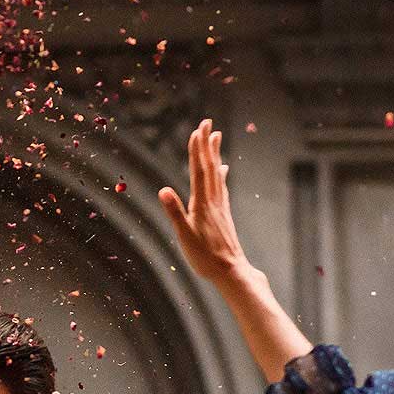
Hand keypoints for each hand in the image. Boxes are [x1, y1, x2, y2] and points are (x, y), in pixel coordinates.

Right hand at [157, 120, 251, 287]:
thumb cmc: (204, 257)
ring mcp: (219, 206)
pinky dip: (220, 174)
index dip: (197, 150)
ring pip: (217, 174)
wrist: (230, 271)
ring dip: (214, 154)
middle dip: (206, 144)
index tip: (197, 129)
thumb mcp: (184, 236)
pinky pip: (221, 187)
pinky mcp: (223, 214)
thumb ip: (174, 212)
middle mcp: (213, 201)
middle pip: (209, 166)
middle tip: (207, 122)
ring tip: (216, 136)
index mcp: (202, 204)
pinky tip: (223, 169)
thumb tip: (163, 189)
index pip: (199, 171)